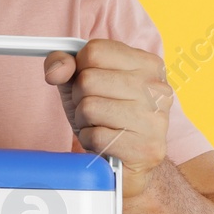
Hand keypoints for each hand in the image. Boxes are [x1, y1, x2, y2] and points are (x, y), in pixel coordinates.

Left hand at [43, 39, 172, 197]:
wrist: (126, 163)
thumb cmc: (106, 117)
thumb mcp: (82, 83)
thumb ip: (65, 65)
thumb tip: (56, 70)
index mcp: (148, 64)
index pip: (95, 50)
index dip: (80, 68)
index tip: (88, 81)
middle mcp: (157, 88)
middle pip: (88, 79)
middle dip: (80, 97)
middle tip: (94, 110)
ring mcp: (155, 119)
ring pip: (89, 107)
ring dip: (84, 121)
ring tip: (100, 126)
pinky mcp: (145, 148)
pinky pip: (95, 136)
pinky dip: (90, 141)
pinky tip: (104, 143)